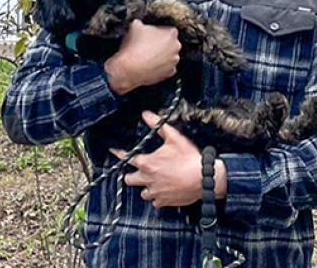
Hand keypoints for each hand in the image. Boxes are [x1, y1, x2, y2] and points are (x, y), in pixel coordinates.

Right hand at [104, 21, 179, 94]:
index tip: (150, 36)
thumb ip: (142, 23)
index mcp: (171, 33)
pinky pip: (167, 67)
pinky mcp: (170, 72)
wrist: (129, 69)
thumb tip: (140, 23)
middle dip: (162, 44)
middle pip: (170, 43)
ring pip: (169, 55)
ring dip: (162, 55)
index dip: (158, 32)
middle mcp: (176, 47)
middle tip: (149, 46)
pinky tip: (150, 65)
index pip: (168, 30)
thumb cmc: (133, 47)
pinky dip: (161, 66)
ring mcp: (174, 60)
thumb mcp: (135, 26)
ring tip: (148, 56)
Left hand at [111, 111, 226, 207]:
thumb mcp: (174, 137)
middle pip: (129, 179)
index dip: (118, 153)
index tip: (113, 151)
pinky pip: (155, 201)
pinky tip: (163, 191)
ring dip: (145, 187)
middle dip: (131, 175)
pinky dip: (157, 197)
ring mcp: (155, 192)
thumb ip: (158, 125)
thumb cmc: (189, 158)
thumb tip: (146, 114)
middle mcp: (148, 179)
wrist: (204, 178)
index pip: (126, 158)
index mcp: (147, 163)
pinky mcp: (164, 201)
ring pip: (142, 192)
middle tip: (138, 171)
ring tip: (152, 181)